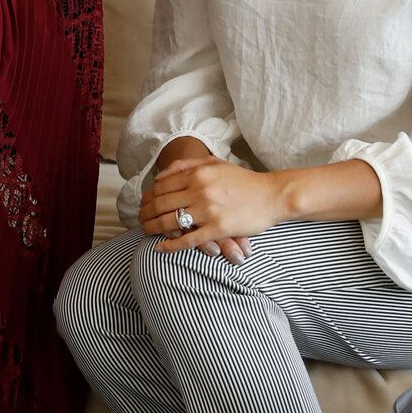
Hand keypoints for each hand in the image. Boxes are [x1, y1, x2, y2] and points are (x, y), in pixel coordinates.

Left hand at [139, 157, 284, 258]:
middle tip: (139, 219)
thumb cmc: (243, 180)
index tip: (143, 203)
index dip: (147, 197)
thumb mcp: (214, 163)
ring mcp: (208, 211)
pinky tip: (159, 248)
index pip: (161, 186)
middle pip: (160, 204)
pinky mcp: (217, 229)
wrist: (272, 195)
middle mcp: (199, 191)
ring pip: (170, 222)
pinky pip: (187, 240)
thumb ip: (186, 165)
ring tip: (145, 232)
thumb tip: (160, 175)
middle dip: (145, 213)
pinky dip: (170, 245)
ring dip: (152, 228)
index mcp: (197, 174)